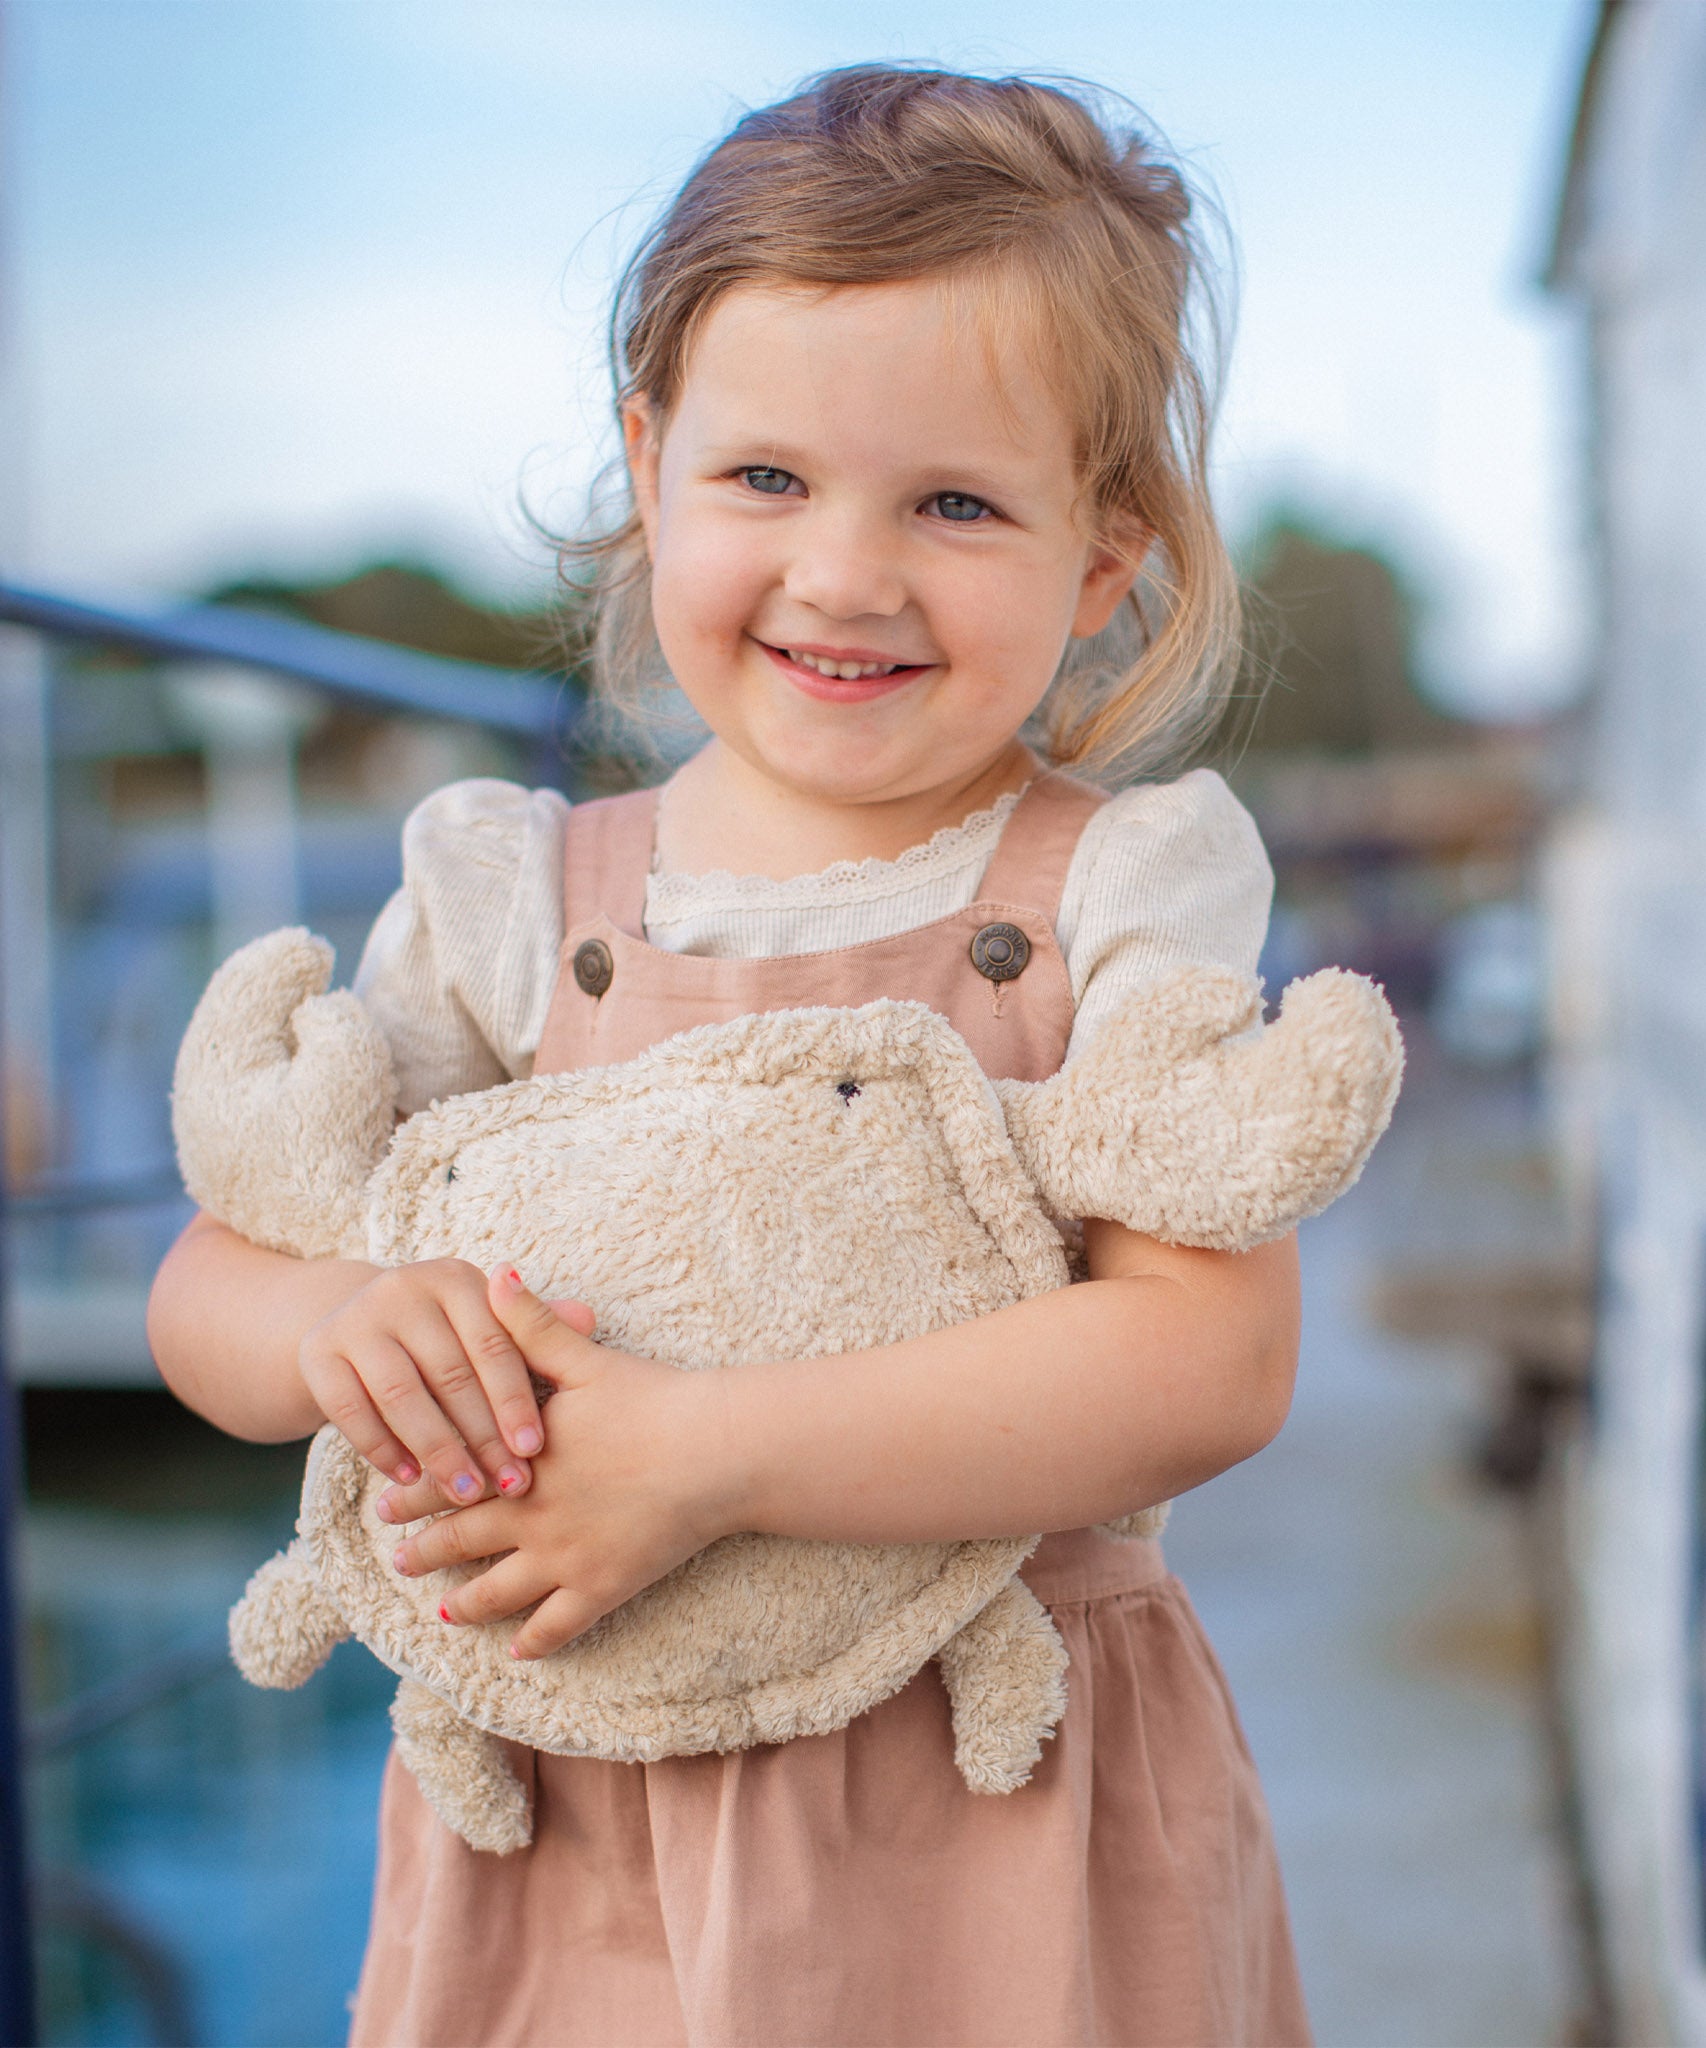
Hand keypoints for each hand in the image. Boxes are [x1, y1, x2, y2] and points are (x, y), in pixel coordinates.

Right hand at [297, 1257, 595, 1503]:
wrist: (356, 1324)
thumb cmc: (447, 1335)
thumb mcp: (487, 1325)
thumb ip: (534, 1330)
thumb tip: (588, 1321)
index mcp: (455, 1278)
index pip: (493, 1344)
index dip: (515, 1401)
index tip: (535, 1451)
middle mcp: (403, 1287)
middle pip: (449, 1375)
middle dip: (483, 1437)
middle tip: (509, 1486)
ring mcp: (355, 1318)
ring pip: (402, 1397)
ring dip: (438, 1452)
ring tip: (467, 1492)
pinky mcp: (318, 1352)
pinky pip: (352, 1412)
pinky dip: (383, 1450)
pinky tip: (411, 1480)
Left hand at [381, 1266, 738, 1658]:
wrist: (713, 1452)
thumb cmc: (652, 1399)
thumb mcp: (584, 1357)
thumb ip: (531, 1324)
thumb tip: (495, 1275)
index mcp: (521, 1460)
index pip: (451, 1477)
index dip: (414, 1492)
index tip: (382, 1505)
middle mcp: (532, 1516)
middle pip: (462, 1539)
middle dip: (425, 1552)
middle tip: (397, 1561)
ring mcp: (566, 1559)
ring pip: (499, 1592)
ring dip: (466, 1604)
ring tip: (444, 1613)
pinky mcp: (603, 1587)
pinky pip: (558, 1627)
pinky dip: (534, 1642)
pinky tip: (517, 1654)